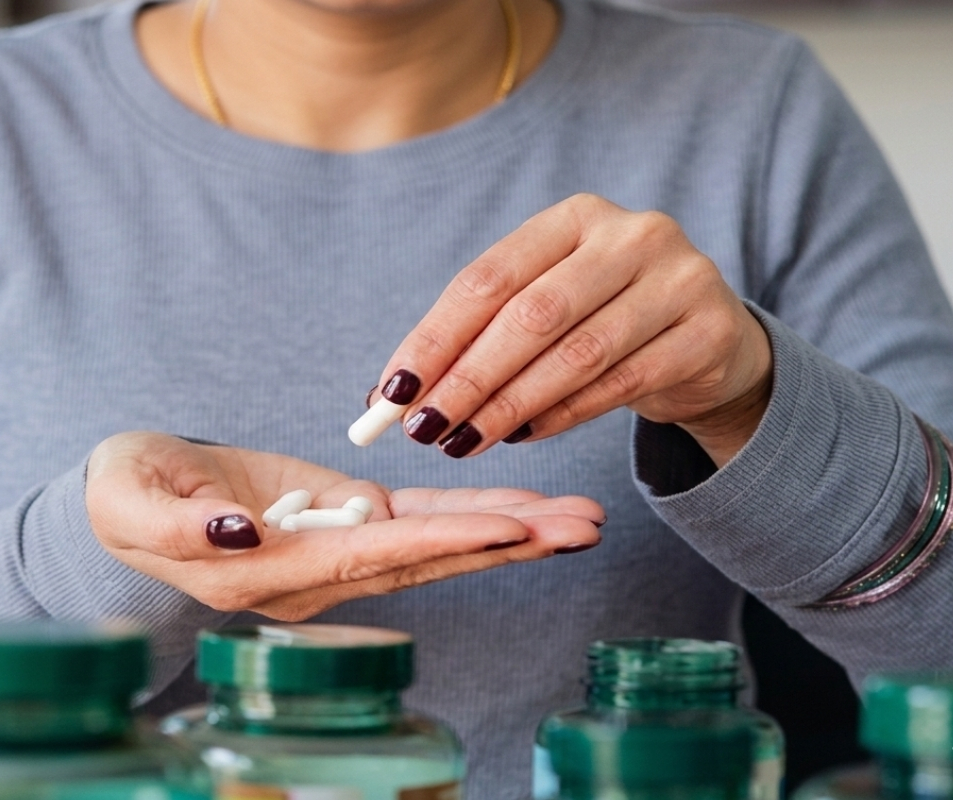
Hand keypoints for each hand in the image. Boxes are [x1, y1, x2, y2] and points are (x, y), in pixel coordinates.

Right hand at [86, 432, 604, 621]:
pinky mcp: (343, 521)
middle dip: (508, 543)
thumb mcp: (130, 501)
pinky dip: (473, 513)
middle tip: (585, 528)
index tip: (512, 528)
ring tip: (582, 520)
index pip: (372, 555)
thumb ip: (180, 524)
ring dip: (510, 532)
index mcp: (270, 571)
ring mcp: (337, 552)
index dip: (443, 539)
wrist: (128, 500)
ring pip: (437, 544)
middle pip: (428, 559)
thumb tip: (236, 533)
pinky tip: (526, 507)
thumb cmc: (123, 496)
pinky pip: (418, 520)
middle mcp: (318, 574)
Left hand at [373, 194, 771, 465]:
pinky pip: (620, 384)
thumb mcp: (543, 308)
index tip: (393, 390)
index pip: (488, 278)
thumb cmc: (601, 321)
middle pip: (531, 315)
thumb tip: (390, 396)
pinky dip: (561, 415)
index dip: (435, 337)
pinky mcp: (708, 334)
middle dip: (468, 379)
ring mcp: (679, 281)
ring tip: (462, 441)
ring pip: (577, 355)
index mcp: (574, 217)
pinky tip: (521, 436)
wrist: (708, 342)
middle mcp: (631, 235)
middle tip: (424, 429)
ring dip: (509, 407)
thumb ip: (474, 339)